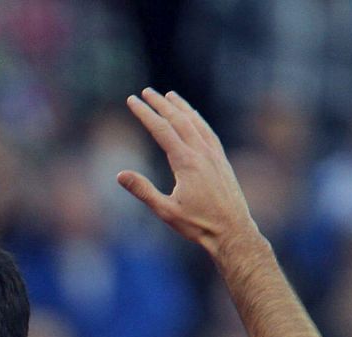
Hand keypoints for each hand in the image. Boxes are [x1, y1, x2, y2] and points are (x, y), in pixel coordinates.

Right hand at [117, 89, 258, 256]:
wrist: (232, 230)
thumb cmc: (197, 224)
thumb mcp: (165, 211)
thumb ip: (142, 190)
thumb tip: (120, 174)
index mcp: (186, 162)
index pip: (161, 130)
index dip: (145, 114)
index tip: (132, 101)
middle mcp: (201, 152)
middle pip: (178, 120)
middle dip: (160, 104)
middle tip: (145, 92)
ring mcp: (214, 154)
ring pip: (195, 122)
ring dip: (180, 107)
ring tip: (169, 96)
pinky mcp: (221, 160)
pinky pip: (207, 131)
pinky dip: (196, 120)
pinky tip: (192, 117)